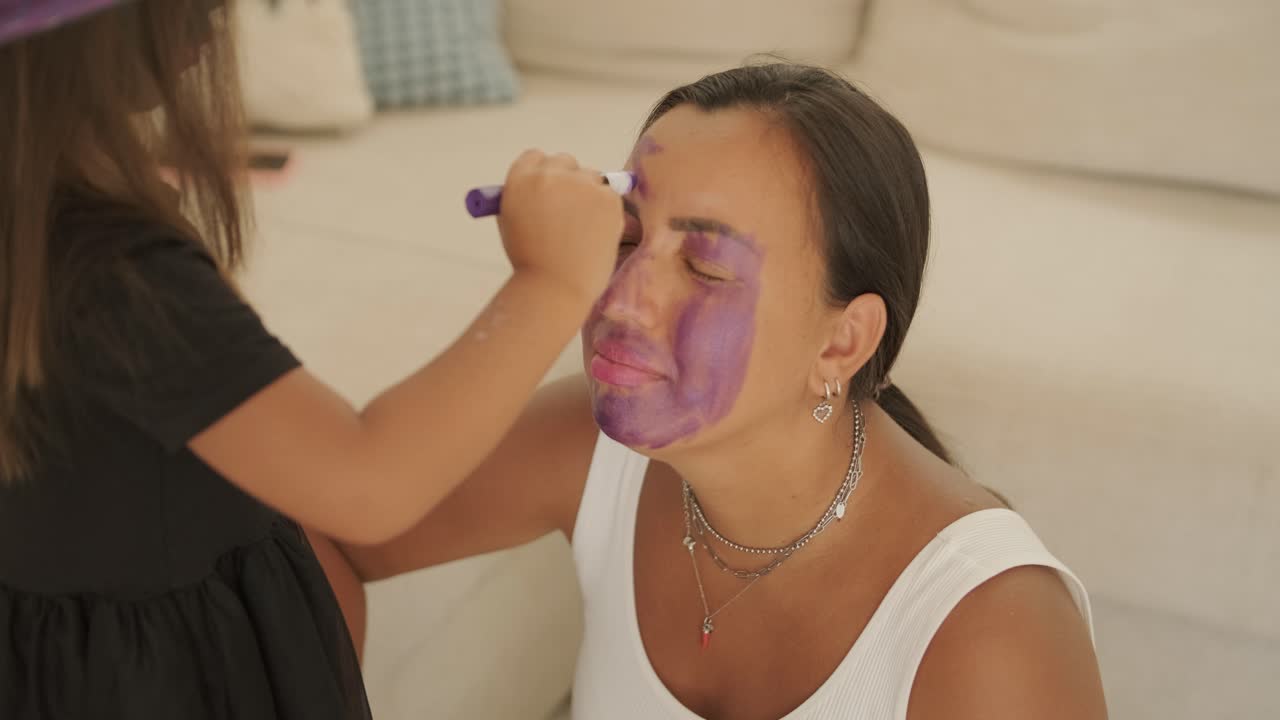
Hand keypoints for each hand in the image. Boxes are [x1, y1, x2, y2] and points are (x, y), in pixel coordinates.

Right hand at [497, 150, 624, 305]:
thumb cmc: (530, 263)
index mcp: (521, 179)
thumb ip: (524, 198)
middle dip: (568, 181)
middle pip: (565, 162)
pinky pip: (610, 193)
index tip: (549, 191)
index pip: (535, 157)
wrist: (554, 287)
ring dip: (589, 194)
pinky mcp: (607, 198)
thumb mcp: (511, 223)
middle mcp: (550, 175)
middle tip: (569, 211)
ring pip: (591, 176)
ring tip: (582, 229)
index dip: (543, 175)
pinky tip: (596, 234)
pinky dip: (606, 210)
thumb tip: (541, 187)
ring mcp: (581, 185)